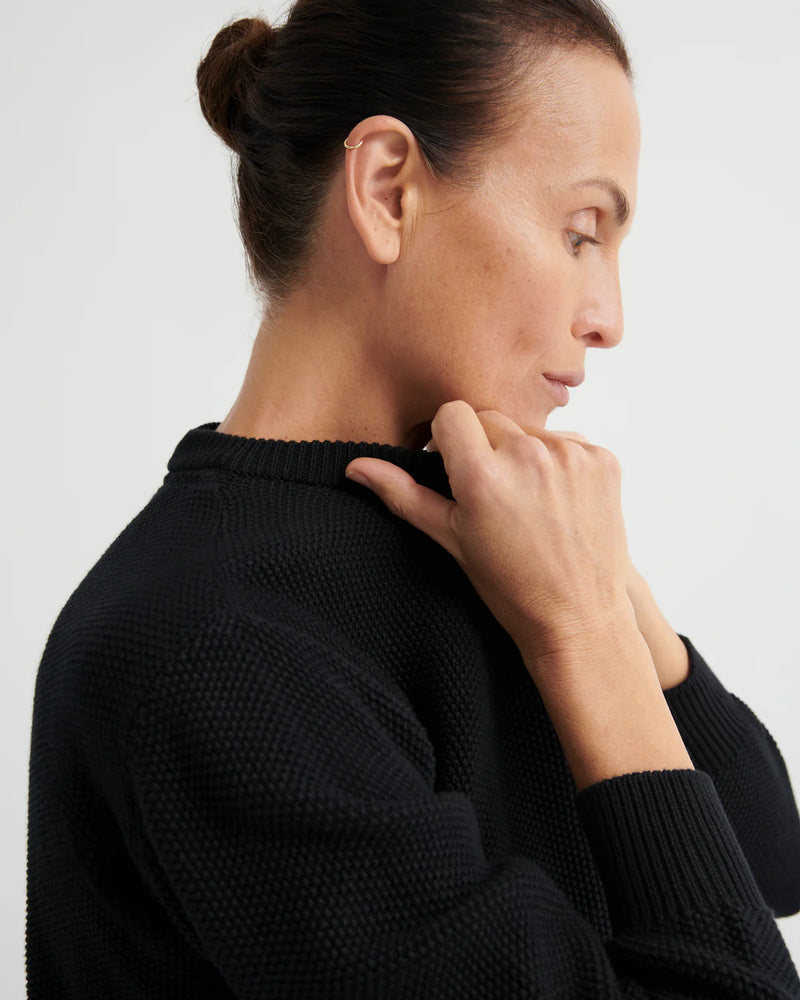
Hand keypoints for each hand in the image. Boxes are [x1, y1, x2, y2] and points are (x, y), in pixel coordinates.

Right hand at [427, 422, 689, 688]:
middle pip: (490, 418)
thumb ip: (404, 494)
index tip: (455, 468)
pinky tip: (557, 502)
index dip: (448, 440)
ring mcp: (571, 455)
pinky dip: (558, 463)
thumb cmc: (511, 586)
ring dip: (523, 454)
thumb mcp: (451, 539)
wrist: (579, 616)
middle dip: (485, 447)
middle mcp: (528, 455)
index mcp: (482, 474)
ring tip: (528, 502)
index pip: (452, 413)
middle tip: (493, 494)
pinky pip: (567, 441)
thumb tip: (356, 467)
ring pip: (529, 430)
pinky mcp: (603, 459)